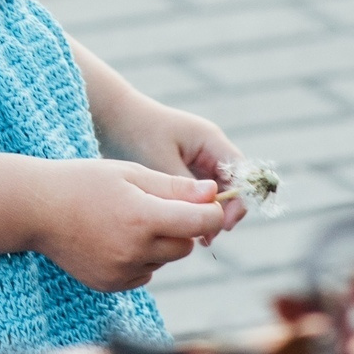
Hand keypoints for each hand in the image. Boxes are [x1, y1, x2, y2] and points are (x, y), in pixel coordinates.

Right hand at [24, 158, 227, 291]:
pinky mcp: (111, 284)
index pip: (200, 222)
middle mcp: (135, 250)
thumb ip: (174, 187)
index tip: (205, 202)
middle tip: (155, 206)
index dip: (210, 211)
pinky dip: (141, 258)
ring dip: (159, 243)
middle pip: (185, 245)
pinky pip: (144, 273)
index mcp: (143, 217)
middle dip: (181, 227)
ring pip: (164, 260)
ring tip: (128, 221)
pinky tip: (115, 238)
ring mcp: (122, 271)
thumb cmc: (83, 182)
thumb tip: (214, 195)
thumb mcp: (130, 173)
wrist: (36, 209)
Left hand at [98, 100, 246, 238]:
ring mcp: (198, 158)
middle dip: (223, 212)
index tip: (223, 224)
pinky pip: (199, 192)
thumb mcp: (162, 162)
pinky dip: (194, 208)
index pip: (240, 174)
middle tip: (208, 237)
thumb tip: (205, 215)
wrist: (113, 116)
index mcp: (211, 140)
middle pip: (232, 186)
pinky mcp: (185, 168)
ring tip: (196, 237)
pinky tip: (183, 227)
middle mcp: (210, 149)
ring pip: (216, 192)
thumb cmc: (137, 133)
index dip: (237, 201)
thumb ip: (185, 188)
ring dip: (208, 212)